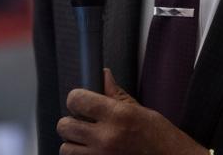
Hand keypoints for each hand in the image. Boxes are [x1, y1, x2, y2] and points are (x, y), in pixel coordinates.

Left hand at [57, 69, 208, 154]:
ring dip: (73, 143)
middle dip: (71, 122)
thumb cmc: (157, 136)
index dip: (75, 98)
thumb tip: (103, 75)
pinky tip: (91, 151)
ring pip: (65, 148)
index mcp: (117, 115)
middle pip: (65, 126)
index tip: (79, 100)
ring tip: (85, 140)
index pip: (77, 100)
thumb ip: (115, 94)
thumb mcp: (138, 109)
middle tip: (81, 121)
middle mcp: (106, 137)